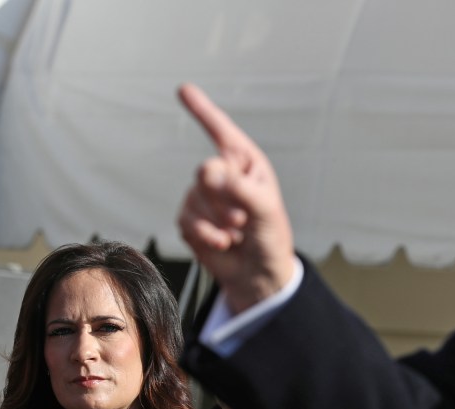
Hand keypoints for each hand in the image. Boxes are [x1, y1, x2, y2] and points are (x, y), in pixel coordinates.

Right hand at [176, 83, 296, 313]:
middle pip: (206, 173)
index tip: (184, 89)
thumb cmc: (270, 237)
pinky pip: (186, 220)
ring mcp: (204, 197)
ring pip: (194, 199)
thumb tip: (207, 171)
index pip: (222, 132)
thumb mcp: (265, 211)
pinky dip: (205, 235)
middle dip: (224, 201)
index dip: (202, 110)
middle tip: (243, 220)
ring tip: (237, 234)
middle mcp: (224, 175)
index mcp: (246, 164)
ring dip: (217, 222)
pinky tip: (223, 244)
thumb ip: (240, 189)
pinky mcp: (191, 219)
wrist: (258, 274)